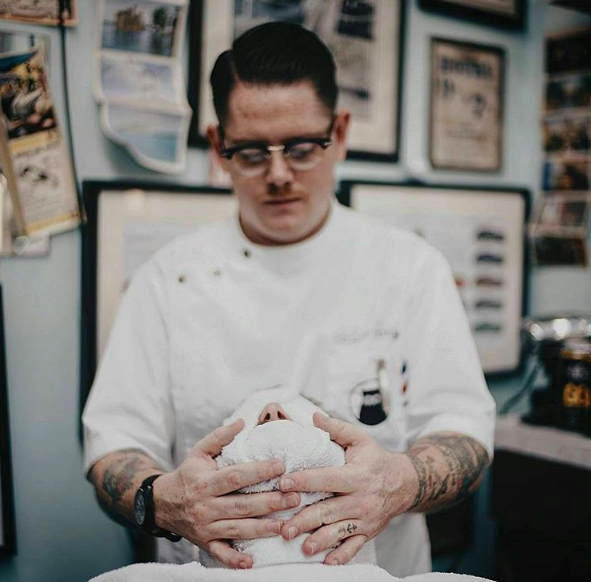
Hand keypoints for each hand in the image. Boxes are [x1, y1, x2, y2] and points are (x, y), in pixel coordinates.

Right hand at [153, 419, 300, 568]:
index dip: (259, 472)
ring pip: (238, 529)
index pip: (236, 477)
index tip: (281, 466)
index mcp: (205, 482)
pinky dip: (235, 560)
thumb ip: (220, 437)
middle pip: (242, 505)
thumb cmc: (187, 474)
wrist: (162, 504)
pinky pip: (221, 554)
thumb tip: (242, 421)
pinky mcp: (205, 543)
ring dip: (263, 528)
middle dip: (270, 502)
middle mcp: (206, 506)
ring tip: (286, 525)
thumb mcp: (198, 451)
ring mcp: (206, 527)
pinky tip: (252, 562)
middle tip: (295, 497)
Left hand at [278, 413, 416, 565]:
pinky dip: (341, 557)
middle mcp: (361, 500)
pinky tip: (325, 563)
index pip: (326, 478)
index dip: (304, 480)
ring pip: (338, 532)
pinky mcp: (368, 532)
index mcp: (356, 475)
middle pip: (328, 511)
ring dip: (319, 541)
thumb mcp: (359, 439)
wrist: (404, 482)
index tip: (283, 483)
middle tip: (283, 527)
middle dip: (304, 520)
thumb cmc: (376, 458)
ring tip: (301, 547)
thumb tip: (314, 417)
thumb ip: (336, 428)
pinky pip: (354, 547)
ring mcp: (365, 519)